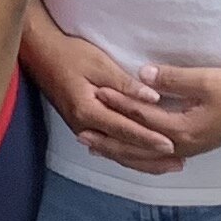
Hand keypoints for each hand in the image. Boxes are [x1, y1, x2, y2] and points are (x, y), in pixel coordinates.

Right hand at [26, 22, 174, 172]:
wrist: (42, 55)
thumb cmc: (71, 54)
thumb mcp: (99, 63)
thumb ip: (125, 84)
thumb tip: (152, 98)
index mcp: (88, 110)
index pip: (124, 129)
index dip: (148, 138)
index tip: (171, 145)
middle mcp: (84, 126)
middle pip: (121, 149)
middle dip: (150, 157)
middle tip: (178, 162)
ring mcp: (82, 129)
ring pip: (116, 153)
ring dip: (142, 161)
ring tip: (167, 165)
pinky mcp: (84, 127)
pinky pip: (109, 147)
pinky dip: (127, 155)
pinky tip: (142, 159)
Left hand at [102, 59, 220, 166]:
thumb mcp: (204, 80)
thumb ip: (172, 78)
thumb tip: (141, 75)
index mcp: (182, 129)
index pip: (142, 116)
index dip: (119, 104)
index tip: (97, 94)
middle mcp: (182, 144)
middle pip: (137, 146)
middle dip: (108, 141)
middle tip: (81, 136)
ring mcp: (189, 148)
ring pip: (146, 156)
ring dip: (120, 152)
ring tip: (96, 148)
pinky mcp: (194, 146)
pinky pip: (157, 156)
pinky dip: (139, 156)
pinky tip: (130, 153)